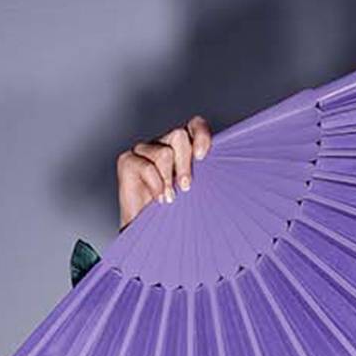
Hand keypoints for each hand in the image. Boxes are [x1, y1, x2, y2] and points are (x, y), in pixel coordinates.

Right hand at [116, 115, 213, 230]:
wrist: (151, 230)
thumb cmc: (177, 211)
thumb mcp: (199, 191)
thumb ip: (207, 175)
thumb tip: (227, 170)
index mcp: (183, 147)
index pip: (195, 125)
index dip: (201, 134)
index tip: (202, 156)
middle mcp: (164, 144)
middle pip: (178, 136)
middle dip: (185, 163)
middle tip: (186, 187)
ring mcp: (144, 151)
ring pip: (163, 153)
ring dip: (169, 179)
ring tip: (170, 197)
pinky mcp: (128, 160)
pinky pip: (146, 167)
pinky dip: (156, 186)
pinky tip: (159, 199)